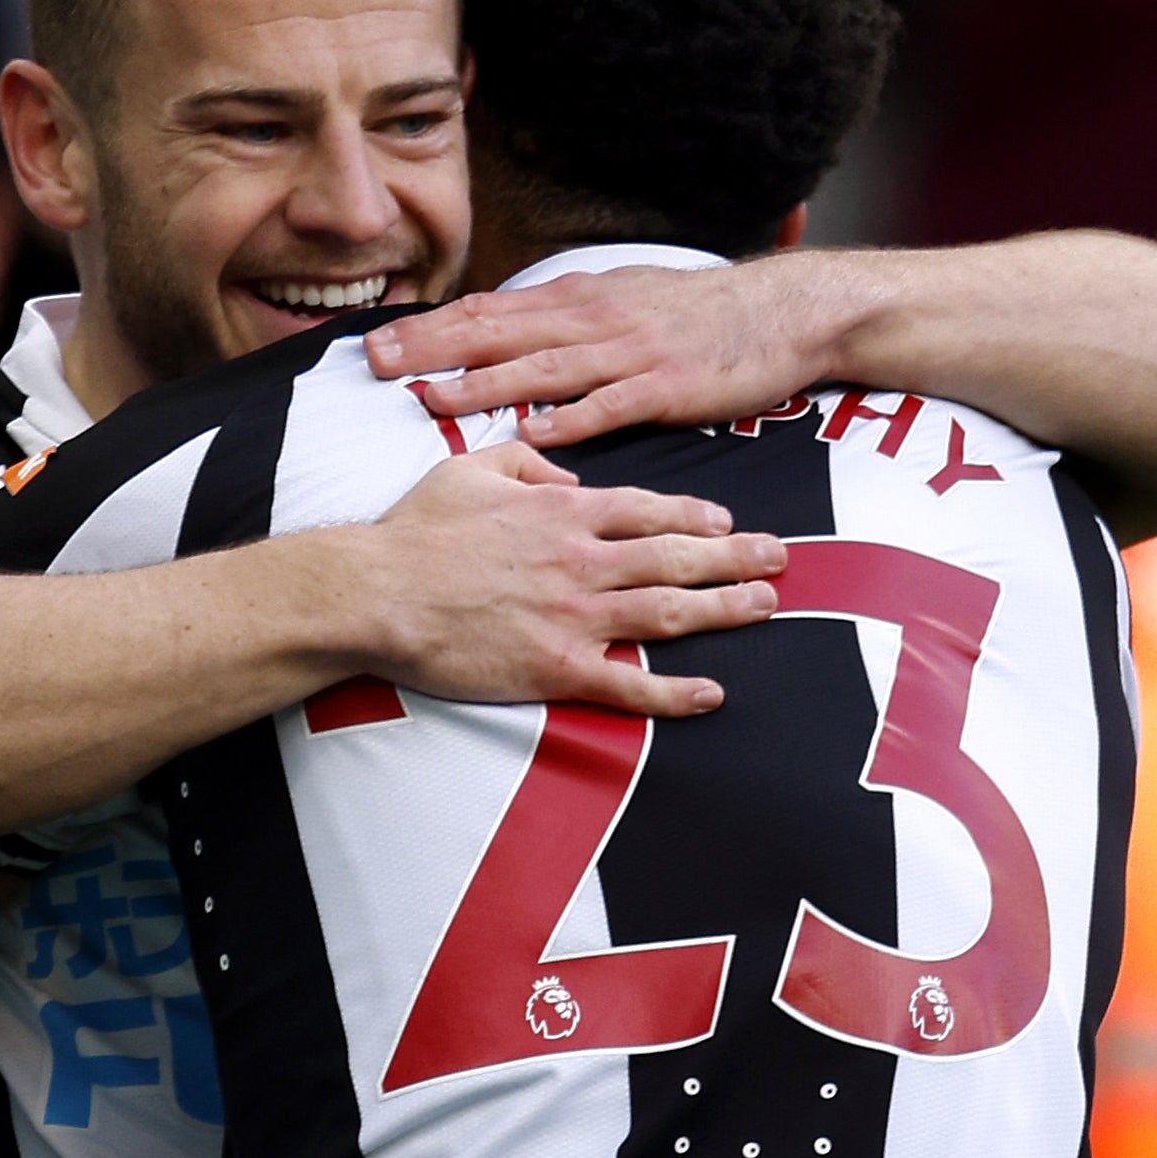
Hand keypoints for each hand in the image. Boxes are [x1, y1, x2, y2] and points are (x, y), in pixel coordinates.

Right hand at [351, 441, 784, 713]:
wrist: (376, 592)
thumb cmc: (414, 532)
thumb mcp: (469, 469)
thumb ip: (528, 464)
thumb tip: (567, 480)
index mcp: (562, 513)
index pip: (647, 511)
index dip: (694, 517)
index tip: (727, 523)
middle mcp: (581, 561)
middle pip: (676, 556)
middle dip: (735, 557)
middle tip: (781, 558)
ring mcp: (574, 616)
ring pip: (667, 611)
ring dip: (724, 609)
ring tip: (765, 606)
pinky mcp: (556, 668)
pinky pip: (629, 682)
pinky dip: (674, 691)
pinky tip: (711, 693)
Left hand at [370, 257, 850, 450]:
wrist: (782, 313)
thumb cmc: (701, 313)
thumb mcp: (624, 298)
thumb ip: (567, 318)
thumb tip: (509, 333)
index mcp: (579, 298)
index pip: (489, 310)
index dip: (431, 326)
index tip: (379, 341)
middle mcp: (594, 318)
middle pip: (498, 332)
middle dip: (433, 347)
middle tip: (377, 362)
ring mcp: (629, 352)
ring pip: (542, 367)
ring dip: (485, 383)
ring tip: (434, 397)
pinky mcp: (665, 386)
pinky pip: (609, 404)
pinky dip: (569, 418)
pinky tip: (533, 432)